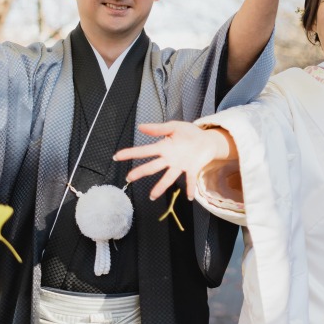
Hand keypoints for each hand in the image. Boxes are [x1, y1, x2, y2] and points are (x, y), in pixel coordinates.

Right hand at [113, 122, 232, 200]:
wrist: (207, 140)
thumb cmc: (189, 134)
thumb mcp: (174, 127)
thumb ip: (158, 128)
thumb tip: (140, 127)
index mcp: (163, 147)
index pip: (143, 151)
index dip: (130, 153)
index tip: (117, 157)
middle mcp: (169, 159)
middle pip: (152, 167)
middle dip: (140, 172)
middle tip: (129, 178)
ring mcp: (180, 165)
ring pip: (168, 178)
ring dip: (160, 187)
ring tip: (152, 196)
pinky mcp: (192, 169)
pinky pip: (190, 180)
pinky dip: (190, 188)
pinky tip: (189, 197)